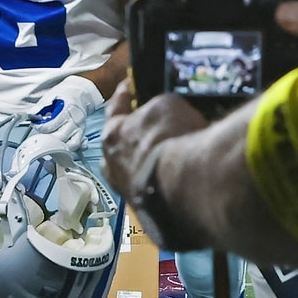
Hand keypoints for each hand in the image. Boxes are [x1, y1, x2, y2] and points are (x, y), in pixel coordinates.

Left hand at [30, 75, 104, 150]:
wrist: (80, 94)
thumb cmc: (65, 95)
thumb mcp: (52, 95)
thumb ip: (41, 105)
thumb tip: (32, 114)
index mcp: (66, 111)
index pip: (51, 126)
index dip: (40, 128)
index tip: (35, 125)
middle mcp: (74, 121)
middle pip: (61, 138)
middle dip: (48, 140)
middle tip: (41, 137)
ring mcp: (80, 128)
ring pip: (72, 145)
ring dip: (61, 147)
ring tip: (51, 145)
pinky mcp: (82, 133)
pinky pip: (80, 145)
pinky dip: (74, 149)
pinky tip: (66, 148)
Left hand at [101, 77, 210, 200]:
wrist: (186, 187)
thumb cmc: (170, 138)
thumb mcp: (169, 105)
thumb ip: (160, 106)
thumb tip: (164, 111)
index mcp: (112, 134)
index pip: (116, 107)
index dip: (125, 94)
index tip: (132, 85)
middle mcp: (112, 165)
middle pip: (119, 145)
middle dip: (132, 136)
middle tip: (148, 128)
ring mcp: (127, 192)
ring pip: (134, 171)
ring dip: (146, 163)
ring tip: (165, 157)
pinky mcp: (147, 212)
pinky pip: (153, 190)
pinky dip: (161, 183)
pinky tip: (176, 179)